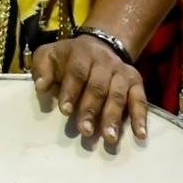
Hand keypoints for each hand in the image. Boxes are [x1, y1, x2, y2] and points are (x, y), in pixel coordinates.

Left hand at [31, 34, 148, 143]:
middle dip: (91, 110)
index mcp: (81, 54)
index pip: (76, 73)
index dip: (71, 92)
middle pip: (98, 87)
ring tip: (110, 138)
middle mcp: (104, 62)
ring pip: (118, 95)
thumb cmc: (69, 58)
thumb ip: (42, 69)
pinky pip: (140, 99)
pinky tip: (139, 134)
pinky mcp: (136, 82)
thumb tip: (41, 86)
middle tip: (85, 131)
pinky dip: (140, 117)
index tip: (65, 111)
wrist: (100, 44)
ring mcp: (121, 72)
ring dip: (113, 117)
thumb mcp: (50, 55)